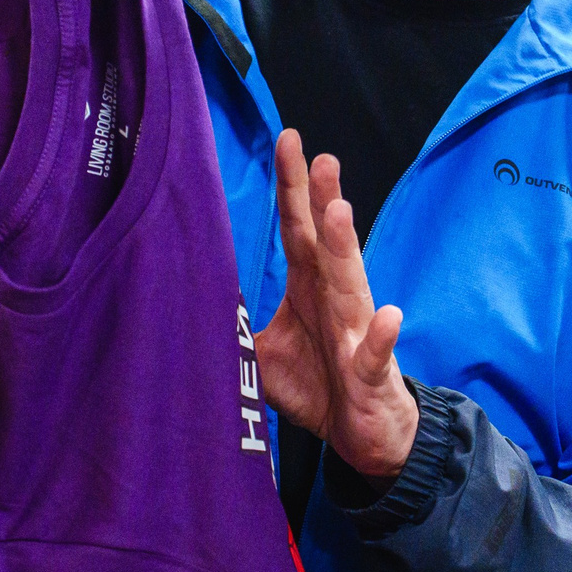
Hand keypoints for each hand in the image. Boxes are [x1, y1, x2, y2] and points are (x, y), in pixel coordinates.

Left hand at [253, 131, 418, 480]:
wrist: (364, 432)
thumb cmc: (318, 383)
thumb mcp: (264, 352)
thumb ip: (235, 322)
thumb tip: (183, 302)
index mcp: (309, 286)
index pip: (297, 228)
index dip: (292, 187)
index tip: (288, 138)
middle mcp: (336, 299)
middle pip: (327, 244)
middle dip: (322, 201)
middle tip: (319, 159)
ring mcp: (356, 332)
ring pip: (352, 285)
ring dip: (344, 249)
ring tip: (339, 213)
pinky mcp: (371, 372)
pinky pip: (375, 353)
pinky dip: (381, 336)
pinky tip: (389, 316)